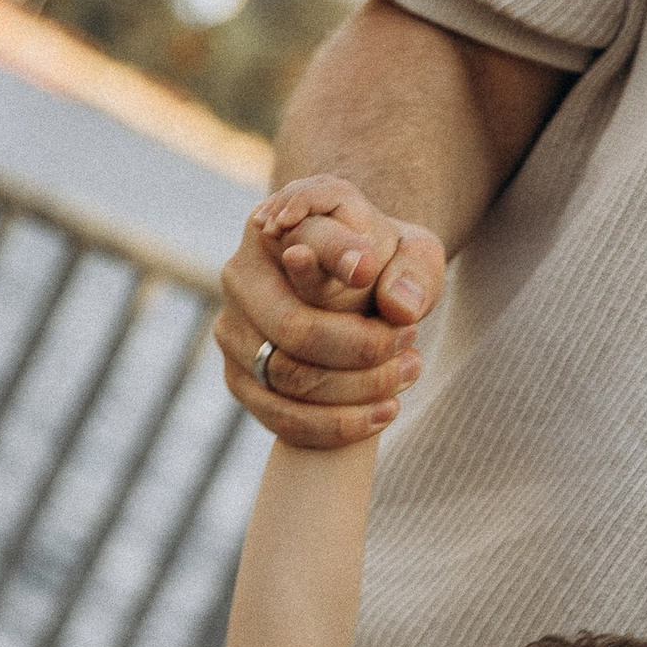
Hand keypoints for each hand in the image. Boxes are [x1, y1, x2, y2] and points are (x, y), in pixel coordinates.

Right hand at [215, 176, 445, 451]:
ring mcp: (233, 327)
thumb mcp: (413, 253)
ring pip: (288, 377)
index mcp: (284, 222)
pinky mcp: (238, 376)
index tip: (368, 268)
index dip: (334, 253)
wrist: (356, 295)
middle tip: (410, 342)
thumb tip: (400, 308)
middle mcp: (243, 270)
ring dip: (357, 388)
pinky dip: (337, 424)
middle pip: (294, 326)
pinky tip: (383, 412)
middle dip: (361, 347)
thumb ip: (414, 270)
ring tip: (408, 372)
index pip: (304, 237)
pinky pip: (281, 416)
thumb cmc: (385, 267)